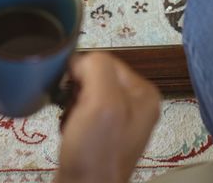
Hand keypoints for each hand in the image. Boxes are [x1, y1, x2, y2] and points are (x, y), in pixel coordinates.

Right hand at [56, 53, 159, 182]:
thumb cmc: (96, 152)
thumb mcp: (102, 102)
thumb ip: (97, 68)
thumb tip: (79, 60)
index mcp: (144, 92)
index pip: (106, 60)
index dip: (83, 71)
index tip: (72, 91)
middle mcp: (136, 105)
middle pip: (95, 76)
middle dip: (76, 89)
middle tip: (73, 110)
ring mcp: (119, 122)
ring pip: (85, 93)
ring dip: (71, 104)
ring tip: (70, 122)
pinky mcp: (102, 136)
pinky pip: (81, 112)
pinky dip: (69, 118)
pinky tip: (69, 130)